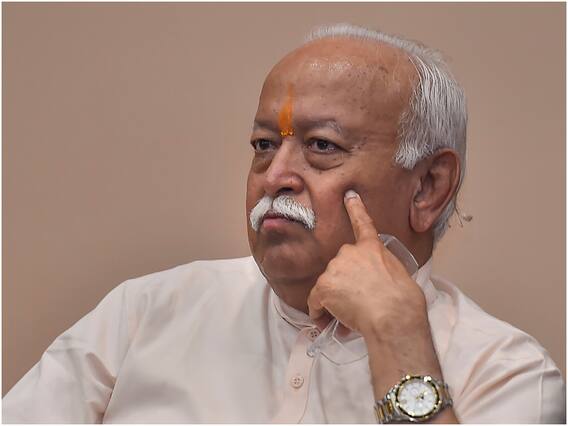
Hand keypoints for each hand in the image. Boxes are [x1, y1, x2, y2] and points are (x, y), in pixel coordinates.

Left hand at [306, 190, 427, 339]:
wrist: (393, 315)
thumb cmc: (403, 301)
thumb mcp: (399, 276)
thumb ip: (382, 271)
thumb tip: (377, 284)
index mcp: (373, 248)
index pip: (362, 223)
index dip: (355, 208)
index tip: (349, 196)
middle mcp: (350, 252)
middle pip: (340, 267)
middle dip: (344, 284)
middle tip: (355, 304)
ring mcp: (335, 269)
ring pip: (327, 286)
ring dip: (333, 301)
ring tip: (348, 318)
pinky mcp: (324, 287)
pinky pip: (315, 302)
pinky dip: (318, 312)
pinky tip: (327, 321)